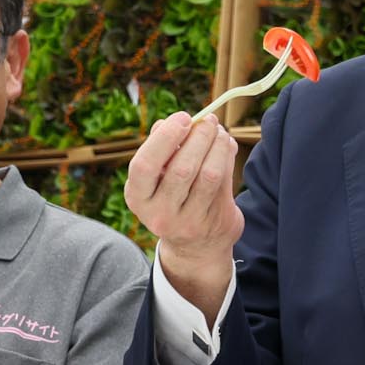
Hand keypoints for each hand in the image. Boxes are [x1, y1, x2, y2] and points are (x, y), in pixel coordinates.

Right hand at [128, 113, 242, 312]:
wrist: (195, 246)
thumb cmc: (172, 198)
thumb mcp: (156, 179)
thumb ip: (160, 151)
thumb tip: (168, 122)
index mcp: (138, 198)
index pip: (144, 166)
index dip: (164, 138)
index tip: (183, 117)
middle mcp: (159, 214)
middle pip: (181, 169)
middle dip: (198, 138)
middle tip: (208, 120)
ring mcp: (188, 222)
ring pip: (207, 175)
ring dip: (217, 146)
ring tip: (219, 131)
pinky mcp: (213, 223)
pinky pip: (224, 184)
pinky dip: (226, 159)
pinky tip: (226, 146)